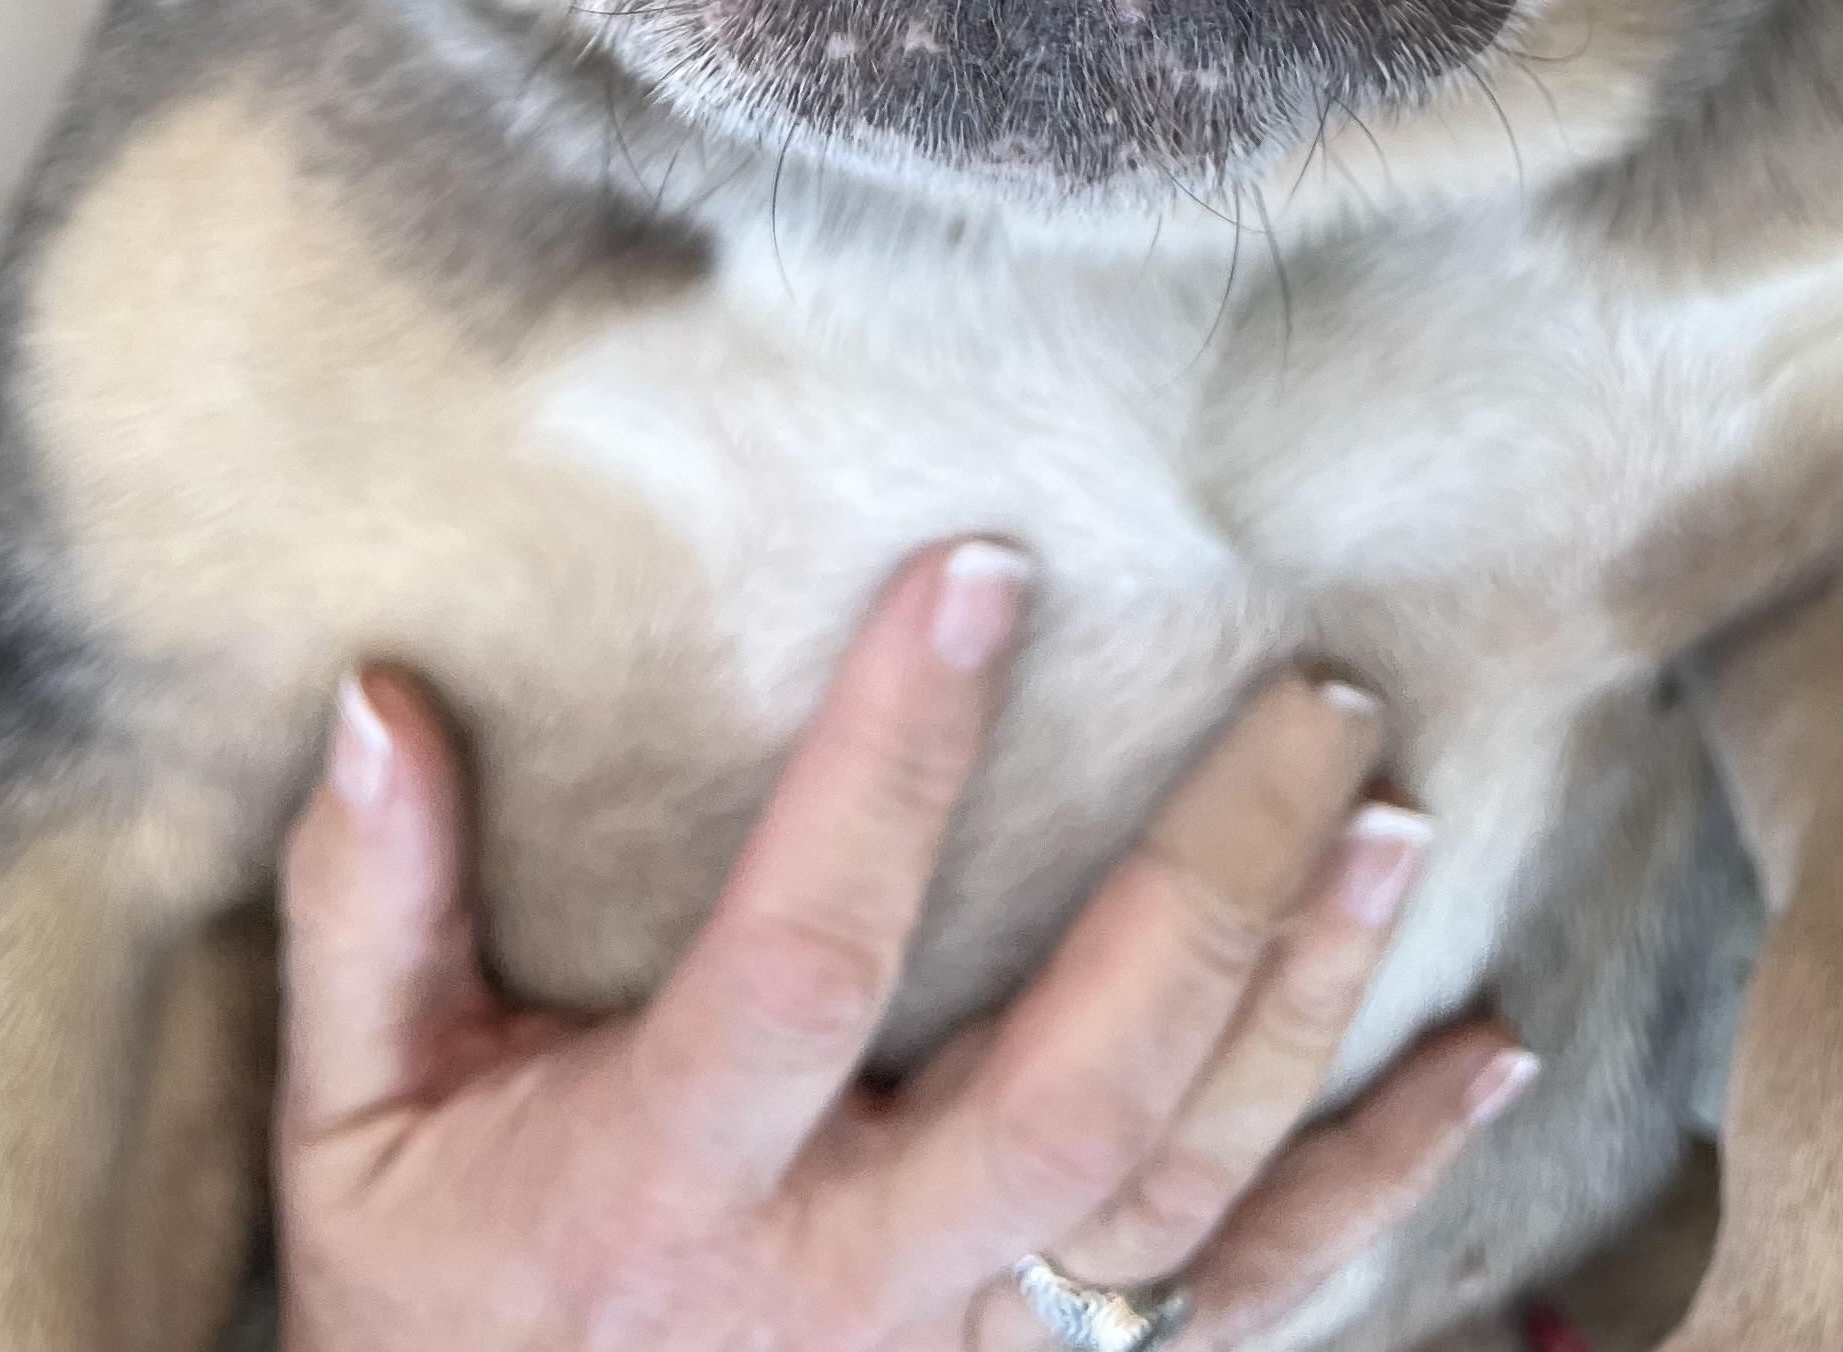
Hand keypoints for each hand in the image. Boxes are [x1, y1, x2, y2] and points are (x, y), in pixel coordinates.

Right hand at [276, 538, 1539, 1351]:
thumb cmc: (436, 1302)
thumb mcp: (353, 1129)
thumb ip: (369, 913)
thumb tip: (378, 699)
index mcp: (675, 1182)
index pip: (811, 951)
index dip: (900, 763)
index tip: (986, 565)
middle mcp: (850, 1288)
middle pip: (1078, 1085)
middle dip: (1209, 883)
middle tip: (1313, 698)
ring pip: (1188, 1189)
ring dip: (1313, 1003)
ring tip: (1396, 817)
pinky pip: (1249, 1304)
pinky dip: (1384, 1187)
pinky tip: (1490, 1060)